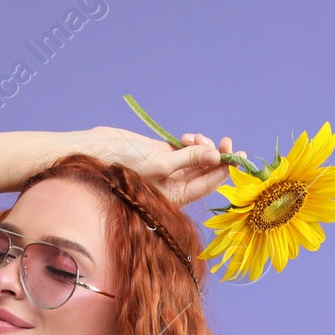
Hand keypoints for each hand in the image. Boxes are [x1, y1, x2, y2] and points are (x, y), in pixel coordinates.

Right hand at [79, 125, 243, 208]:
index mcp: (175, 197)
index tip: (238, 157)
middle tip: (227, 142)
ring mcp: (169, 169)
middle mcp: (174, 185)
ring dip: (203, 147)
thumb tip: (217, 157)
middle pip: (205, 172)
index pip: (206, 185)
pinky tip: (187, 137)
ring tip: (197, 138)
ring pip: (197, 158)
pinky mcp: (162, 153)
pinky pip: (185, 149)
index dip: (224, 171)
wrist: (97, 152)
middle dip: (217, 157)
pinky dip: (191, 142)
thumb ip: (190, 160)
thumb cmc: (124, 166)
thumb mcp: (161, 165)